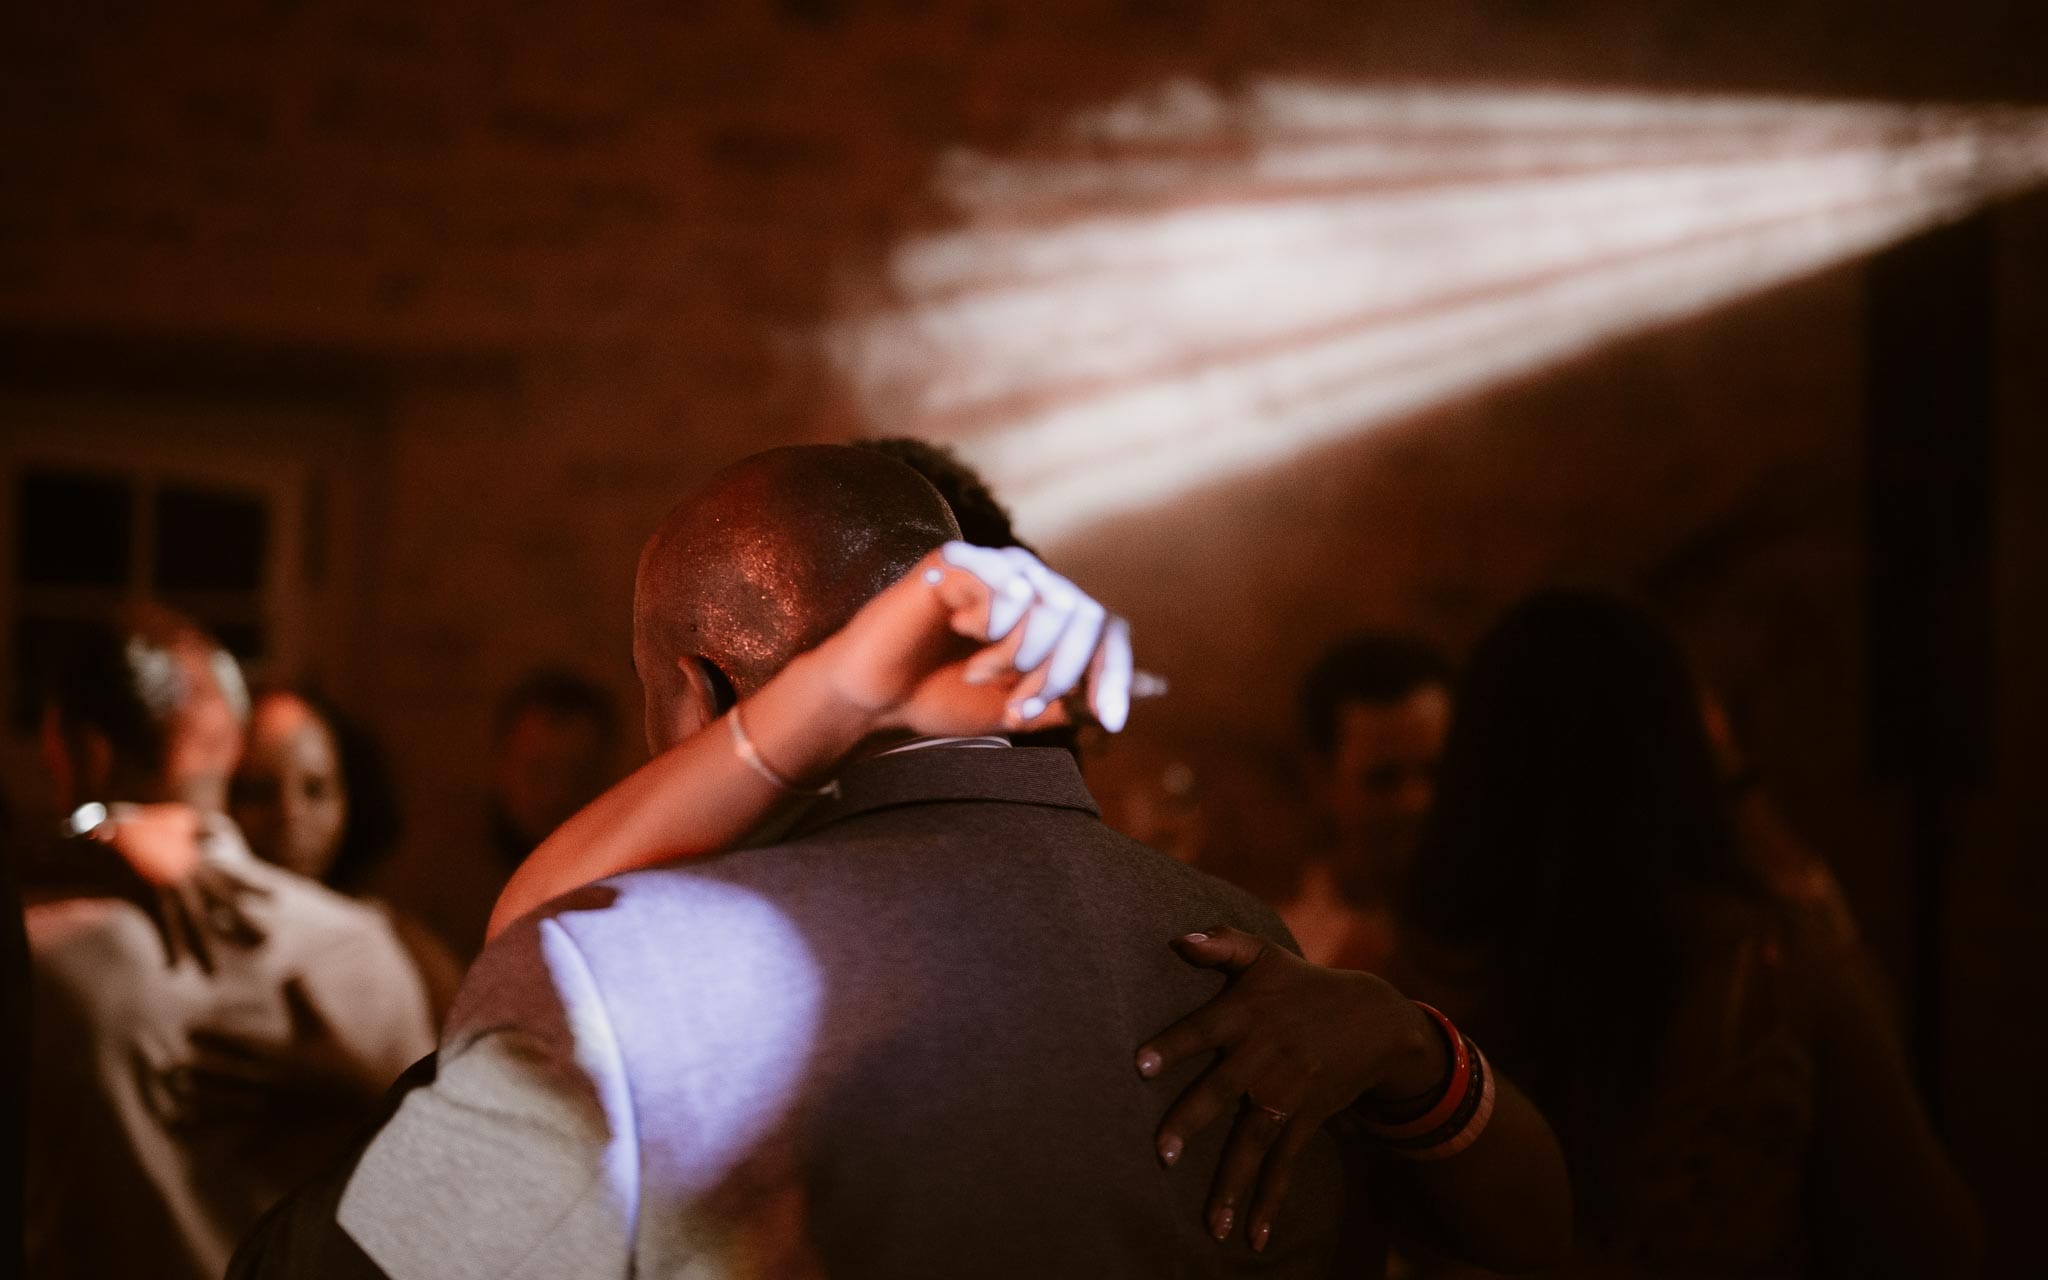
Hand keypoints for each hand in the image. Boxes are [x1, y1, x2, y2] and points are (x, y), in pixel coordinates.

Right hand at [67, 805, 269, 972]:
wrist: (102, 834)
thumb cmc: (132, 831)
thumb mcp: (169, 825)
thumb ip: (194, 832)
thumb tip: (214, 834)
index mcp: (195, 860)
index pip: (230, 877)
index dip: (253, 888)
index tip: (278, 898)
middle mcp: (190, 874)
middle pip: (222, 906)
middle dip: (244, 925)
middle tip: (268, 943)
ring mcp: (172, 886)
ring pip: (194, 925)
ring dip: (203, 952)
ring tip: (214, 977)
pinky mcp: (150, 896)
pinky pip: (164, 927)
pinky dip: (170, 947)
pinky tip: (176, 969)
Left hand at [179, 978, 390, 1121]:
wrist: (357, 1095)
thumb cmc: (338, 1055)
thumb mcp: (321, 1024)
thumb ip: (302, 997)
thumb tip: (290, 968)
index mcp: (277, 1051)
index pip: (236, 1040)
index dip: (210, 1033)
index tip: (188, 1027)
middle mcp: (267, 1077)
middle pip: (221, 1072)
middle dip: (194, 1067)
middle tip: (168, 1064)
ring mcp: (266, 1102)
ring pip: (222, 1100)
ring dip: (196, 1096)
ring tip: (174, 1090)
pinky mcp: (270, 1120)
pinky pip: (236, 1125)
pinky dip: (214, 1128)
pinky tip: (192, 1129)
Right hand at [814, 541, 1135, 737]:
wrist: (875, 699)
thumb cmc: (942, 697)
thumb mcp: (1020, 708)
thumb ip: (1079, 695)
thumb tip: (1154, 687)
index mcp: (1051, 617)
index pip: (1109, 632)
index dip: (1117, 676)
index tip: (1111, 722)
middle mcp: (1032, 583)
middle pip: (1085, 618)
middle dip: (1060, 675)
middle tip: (1018, 707)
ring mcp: (997, 568)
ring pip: (1050, 603)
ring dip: (1020, 655)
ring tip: (980, 675)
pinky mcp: (960, 559)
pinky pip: (1007, 587)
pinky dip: (992, 626)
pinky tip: (960, 633)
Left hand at [1135, 928, 1443, 1251]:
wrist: (1375, 1018)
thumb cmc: (1300, 984)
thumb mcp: (1263, 955)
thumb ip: (1220, 944)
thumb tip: (1177, 938)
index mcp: (1245, 1013)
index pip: (1201, 1029)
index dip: (1173, 1045)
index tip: (1140, 1066)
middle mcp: (1264, 1056)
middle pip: (1223, 1090)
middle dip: (1194, 1121)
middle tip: (1163, 1153)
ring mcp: (1287, 1091)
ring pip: (1255, 1140)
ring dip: (1233, 1183)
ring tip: (1212, 1225)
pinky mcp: (1307, 1118)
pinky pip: (1285, 1164)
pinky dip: (1270, 1200)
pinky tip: (1251, 1237)